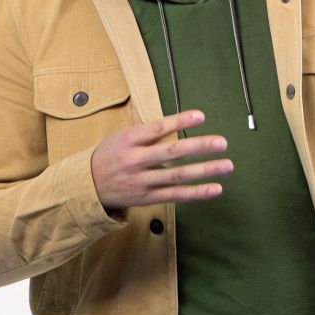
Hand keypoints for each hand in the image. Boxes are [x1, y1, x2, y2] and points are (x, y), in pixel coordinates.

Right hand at [90, 109, 232, 210]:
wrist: (87, 186)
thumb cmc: (110, 155)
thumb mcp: (122, 136)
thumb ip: (148, 133)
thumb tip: (179, 125)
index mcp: (129, 140)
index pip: (157, 128)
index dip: (179, 121)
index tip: (201, 116)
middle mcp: (136, 161)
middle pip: (171, 153)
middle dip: (198, 147)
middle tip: (222, 142)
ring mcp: (143, 181)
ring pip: (177, 176)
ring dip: (205, 171)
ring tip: (228, 165)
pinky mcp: (148, 198)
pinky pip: (176, 195)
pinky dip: (197, 192)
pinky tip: (216, 188)